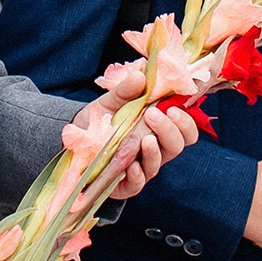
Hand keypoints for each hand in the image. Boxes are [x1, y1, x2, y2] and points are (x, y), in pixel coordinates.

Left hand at [71, 91, 201, 203]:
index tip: (172, 108)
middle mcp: (156, 149)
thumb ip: (126, 90)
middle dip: (169, 130)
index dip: (185, 121)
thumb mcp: (111, 102)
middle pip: (177, 145)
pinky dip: (137, 175)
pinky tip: (131, 165)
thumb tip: (140, 76)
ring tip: (145, 139)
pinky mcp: (126, 184)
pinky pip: (138, 183)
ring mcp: (142, 167)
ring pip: (159, 163)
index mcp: (159, 129)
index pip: (185, 130)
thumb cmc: (102, 121)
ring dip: (154, 151)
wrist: (76, 141)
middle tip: (153, 115)